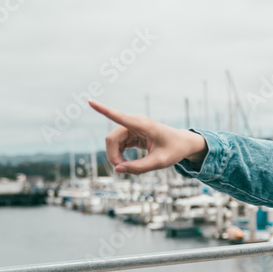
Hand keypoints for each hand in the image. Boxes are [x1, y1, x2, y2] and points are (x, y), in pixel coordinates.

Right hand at [89, 100, 206, 173]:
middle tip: (121, 170)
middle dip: (112, 156)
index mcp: (143, 125)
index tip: (89, 101)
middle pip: (111, 139)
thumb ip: (139, 168)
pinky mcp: (131, 133)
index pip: (119, 117)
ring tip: (127, 168)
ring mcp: (132, 127)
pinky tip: (127, 163)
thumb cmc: (174, 150)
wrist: (183, 143)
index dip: (103, 110)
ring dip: (115, 156)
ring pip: (112, 143)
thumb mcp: (159, 163)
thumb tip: (117, 169)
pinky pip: (117, 145)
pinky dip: (119, 155)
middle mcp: (135, 122)